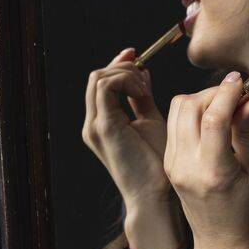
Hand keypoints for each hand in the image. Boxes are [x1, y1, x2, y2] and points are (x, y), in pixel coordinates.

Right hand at [82, 48, 169, 205]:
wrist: (154, 194)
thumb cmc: (156, 163)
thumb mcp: (151, 121)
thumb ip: (142, 97)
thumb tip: (143, 72)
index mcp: (101, 122)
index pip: (101, 82)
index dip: (118, 64)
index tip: (137, 54)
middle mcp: (92, 123)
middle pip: (97, 76)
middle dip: (123, 66)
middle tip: (145, 74)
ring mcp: (94, 125)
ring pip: (98, 77)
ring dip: (125, 73)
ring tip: (145, 89)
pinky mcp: (104, 127)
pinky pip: (106, 87)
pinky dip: (125, 81)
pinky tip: (142, 93)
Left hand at [163, 72, 248, 248]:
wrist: (222, 243)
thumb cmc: (248, 212)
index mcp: (213, 172)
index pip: (213, 118)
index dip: (228, 93)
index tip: (242, 81)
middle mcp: (186, 167)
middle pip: (189, 107)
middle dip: (214, 92)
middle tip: (237, 94)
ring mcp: (172, 165)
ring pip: (177, 110)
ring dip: (200, 99)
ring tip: (225, 106)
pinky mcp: (168, 163)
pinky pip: (174, 124)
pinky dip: (190, 112)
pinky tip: (211, 119)